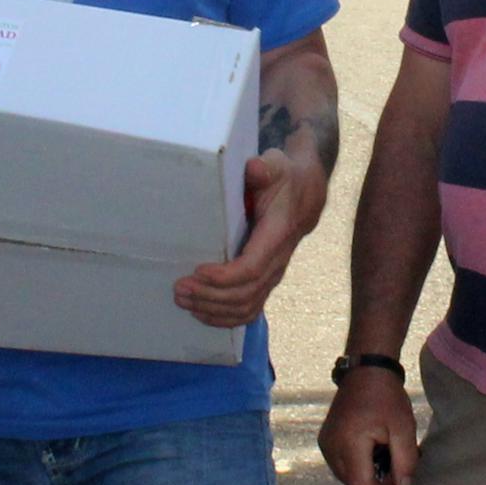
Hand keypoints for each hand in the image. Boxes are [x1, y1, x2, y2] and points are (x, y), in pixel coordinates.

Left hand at [175, 149, 325, 328]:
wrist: (305, 194)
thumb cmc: (285, 180)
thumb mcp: (277, 167)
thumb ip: (265, 169)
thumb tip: (254, 169)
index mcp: (277, 236)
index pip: (252, 267)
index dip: (225, 276)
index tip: (197, 271)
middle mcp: (277, 262)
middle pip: (244, 294)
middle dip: (209, 295)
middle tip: (179, 288)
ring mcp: (272, 276)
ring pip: (245, 307)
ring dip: (212, 309)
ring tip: (183, 299)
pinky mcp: (264, 282)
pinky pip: (248, 310)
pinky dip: (223, 317)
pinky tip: (200, 312)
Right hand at [319, 366, 419, 484]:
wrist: (366, 371)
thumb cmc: (386, 397)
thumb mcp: (403, 428)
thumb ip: (405, 461)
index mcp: (349, 442)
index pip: (361, 484)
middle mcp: (331, 446)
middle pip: (352, 483)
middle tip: (397, 475)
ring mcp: (325, 443)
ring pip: (345, 476)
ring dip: (366, 477)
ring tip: (387, 461)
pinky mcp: (325, 440)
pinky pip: (340, 465)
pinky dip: (358, 467)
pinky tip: (374, 454)